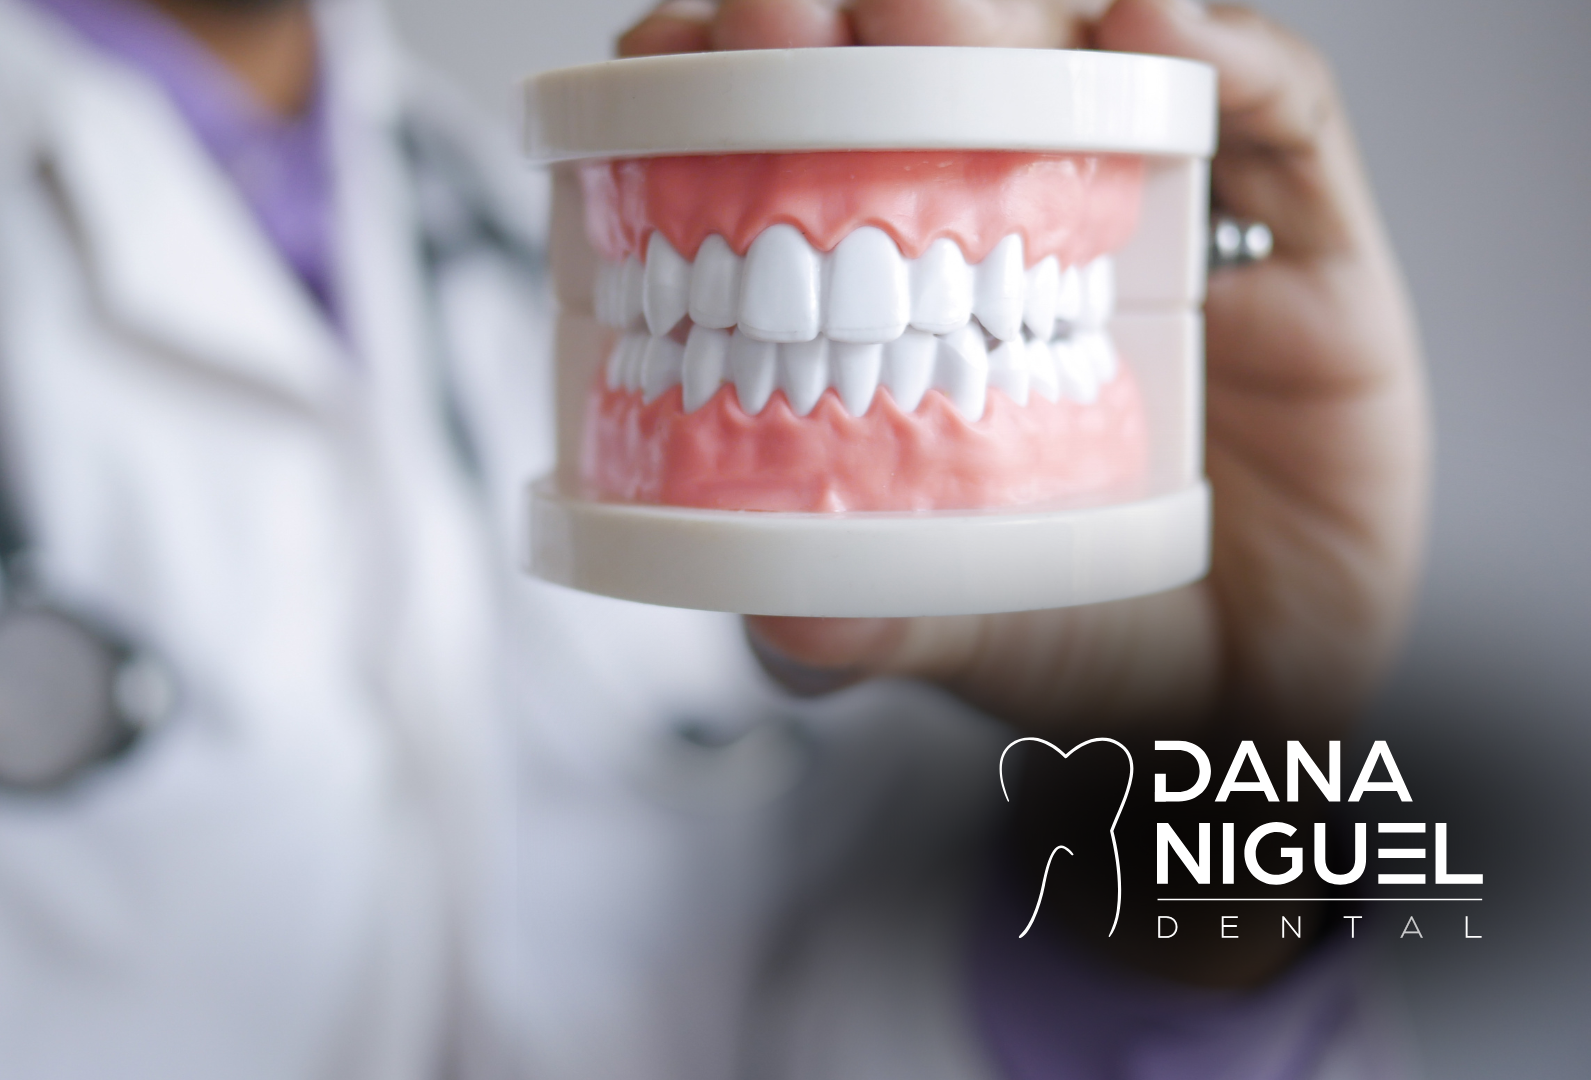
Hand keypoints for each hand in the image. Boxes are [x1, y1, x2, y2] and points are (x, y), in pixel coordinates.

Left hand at [620, 0, 1426, 739]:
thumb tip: (782, 623)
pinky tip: (1151, 29)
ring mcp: (1172, 214)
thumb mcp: (964, 623)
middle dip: (856, 24)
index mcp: (929, 289)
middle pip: (951, 59)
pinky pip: (1284, 109)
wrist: (1261, 686)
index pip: (824, 124)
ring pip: (1096, 52)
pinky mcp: (1307, 236)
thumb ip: (876, 613)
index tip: (675, 54)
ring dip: (1008, 21)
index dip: (742, 69)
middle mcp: (1037, 223)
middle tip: (782, 24)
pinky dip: (1227, 56)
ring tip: (929, 25)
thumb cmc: (1092, 628)